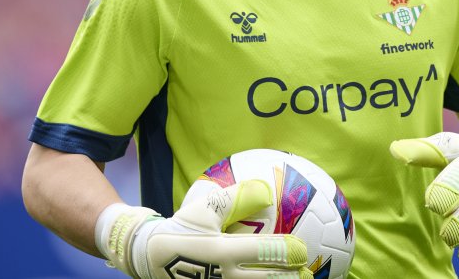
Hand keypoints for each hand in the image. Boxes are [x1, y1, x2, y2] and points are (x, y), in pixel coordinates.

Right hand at [96, 179, 311, 278]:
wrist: (149, 257)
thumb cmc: (182, 228)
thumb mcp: (204, 207)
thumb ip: (236, 197)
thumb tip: (266, 189)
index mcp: (222, 251)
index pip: (266, 252)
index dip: (290, 252)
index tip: (303, 249)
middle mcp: (224, 276)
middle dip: (293, 276)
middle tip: (308, 271)